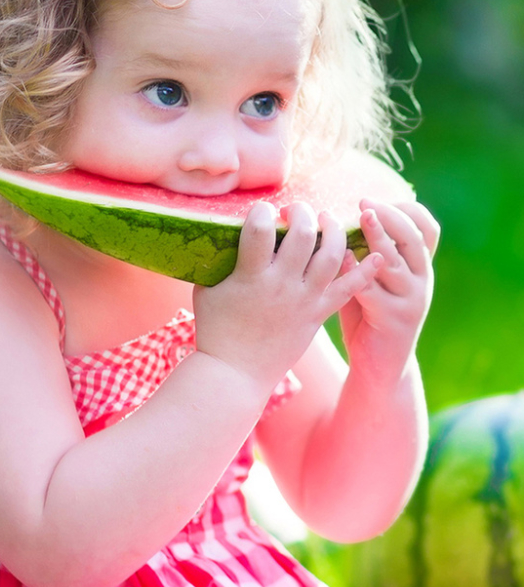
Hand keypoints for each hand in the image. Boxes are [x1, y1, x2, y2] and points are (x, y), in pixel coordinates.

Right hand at [194, 199, 382, 398]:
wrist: (236, 374)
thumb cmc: (216, 330)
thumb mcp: (208, 290)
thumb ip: (218, 260)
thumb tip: (221, 231)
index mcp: (250, 276)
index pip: (260, 228)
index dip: (261, 211)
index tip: (261, 212)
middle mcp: (282, 285)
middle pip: (303, 235)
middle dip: (301, 213)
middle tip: (295, 211)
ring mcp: (304, 300)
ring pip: (331, 256)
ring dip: (333, 230)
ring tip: (326, 220)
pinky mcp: (318, 315)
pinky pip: (348, 290)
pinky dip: (365, 271)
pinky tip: (378, 254)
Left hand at [338, 199, 439, 385]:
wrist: (380, 366)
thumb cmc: (371, 316)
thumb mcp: (376, 280)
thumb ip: (366, 253)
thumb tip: (338, 217)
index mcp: (420, 267)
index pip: (427, 229)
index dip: (406, 209)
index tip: (379, 199)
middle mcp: (422, 280)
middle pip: (413, 239)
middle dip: (389, 216)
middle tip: (365, 204)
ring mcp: (411, 300)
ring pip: (395, 261)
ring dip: (378, 236)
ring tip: (362, 218)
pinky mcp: (393, 320)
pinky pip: (373, 290)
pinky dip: (357, 271)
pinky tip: (342, 257)